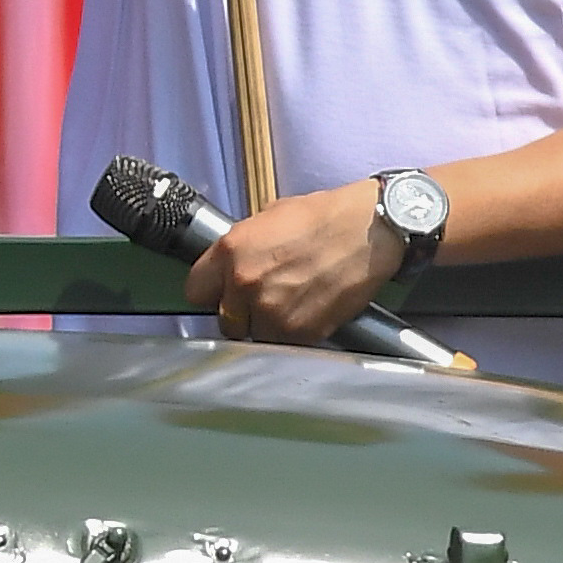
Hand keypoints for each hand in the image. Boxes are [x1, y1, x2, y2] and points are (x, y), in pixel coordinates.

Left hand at [188, 180, 392, 345]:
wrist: (367, 233)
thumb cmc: (323, 218)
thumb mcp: (267, 219)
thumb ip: (241, 248)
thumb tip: (230, 267)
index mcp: (231, 252)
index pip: (194, 291)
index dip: (210, 293)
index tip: (221, 294)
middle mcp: (244, 285)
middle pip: (225, 321)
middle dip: (241, 314)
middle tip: (263, 302)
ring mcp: (271, 312)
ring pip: (255, 336)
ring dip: (268, 327)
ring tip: (291, 306)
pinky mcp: (300, 333)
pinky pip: (284, 345)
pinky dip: (294, 335)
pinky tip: (308, 312)